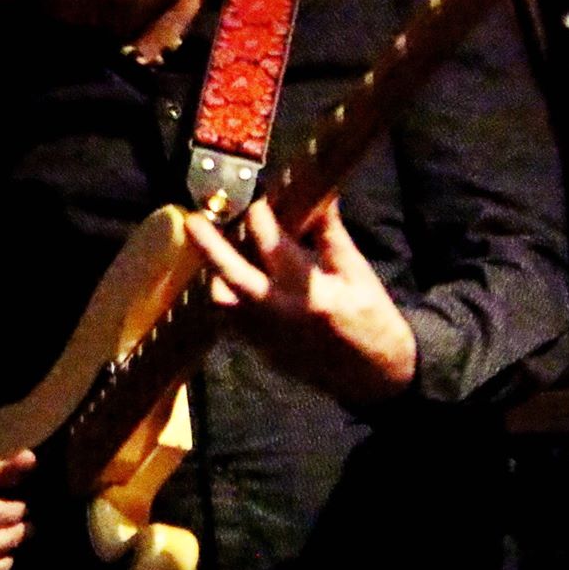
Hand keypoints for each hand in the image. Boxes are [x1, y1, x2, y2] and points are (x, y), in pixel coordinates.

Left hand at [187, 199, 417, 406]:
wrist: (376, 376)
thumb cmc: (372, 318)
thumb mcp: (357, 273)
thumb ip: (331, 234)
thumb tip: (319, 194)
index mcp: (312, 292)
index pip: (273, 243)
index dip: (261, 214)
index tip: (257, 198)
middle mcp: (282, 314)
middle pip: (233, 275)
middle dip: (209, 245)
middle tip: (192, 220)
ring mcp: (266, 336)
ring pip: (223, 302)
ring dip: (216, 273)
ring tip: (220, 251)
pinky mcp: (260, 350)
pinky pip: (228, 321)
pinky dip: (225, 297)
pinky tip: (231, 281)